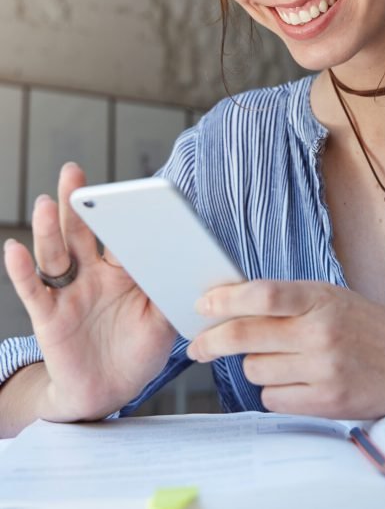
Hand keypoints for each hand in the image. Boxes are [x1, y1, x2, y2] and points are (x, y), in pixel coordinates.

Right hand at [3, 162, 177, 422]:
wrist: (111, 393)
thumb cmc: (139, 350)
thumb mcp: (163, 320)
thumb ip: (169, 291)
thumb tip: (188, 266)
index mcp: (124, 269)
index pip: (121, 233)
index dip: (122, 213)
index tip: (127, 189)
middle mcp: (93, 273)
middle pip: (82, 231)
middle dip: (77, 202)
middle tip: (73, 172)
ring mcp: (69, 292)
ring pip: (56, 254)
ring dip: (50, 229)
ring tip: (49, 203)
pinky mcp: (48, 316)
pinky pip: (33, 289)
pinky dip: (22, 269)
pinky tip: (15, 249)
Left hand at [186, 280, 384, 418]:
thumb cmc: (369, 326)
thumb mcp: (332, 297)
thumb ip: (290, 298)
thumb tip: (233, 302)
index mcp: (321, 298)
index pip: (263, 294)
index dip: (226, 299)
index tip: (202, 305)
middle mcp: (321, 332)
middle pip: (246, 336)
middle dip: (212, 341)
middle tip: (199, 345)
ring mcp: (323, 369)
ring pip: (255, 371)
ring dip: (256, 366)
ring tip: (282, 359)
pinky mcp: (326, 402)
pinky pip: (273, 399)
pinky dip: (275, 391)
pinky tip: (297, 380)